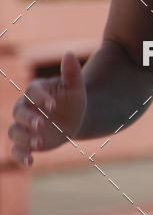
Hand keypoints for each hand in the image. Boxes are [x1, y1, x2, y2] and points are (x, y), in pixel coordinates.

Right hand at [8, 52, 85, 166]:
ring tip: (39, 143)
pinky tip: (31, 161)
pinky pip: (16, 149)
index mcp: (36, 90)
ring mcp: (24, 125)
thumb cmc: (74, 99)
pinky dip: (20, 156)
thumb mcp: (76, 86)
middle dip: (28, 119)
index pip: (32, 92)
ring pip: (14, 131)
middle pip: (18, 112)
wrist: (75, 118)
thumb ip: (71, 71)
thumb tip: (68, 53)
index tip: (53, 106)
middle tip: (41, 125)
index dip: (40, 98)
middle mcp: (26, 107)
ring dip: (24, 138)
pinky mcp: (26, 142)